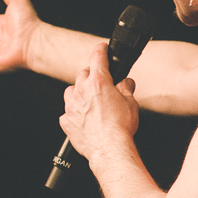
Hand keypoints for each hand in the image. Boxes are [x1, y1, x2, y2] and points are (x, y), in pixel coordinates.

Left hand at [59, 42, 139, 160]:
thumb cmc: (120, 127)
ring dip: (79, 92)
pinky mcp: (66, 121)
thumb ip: (126, 88)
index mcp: (98, 82)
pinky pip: (67, 111)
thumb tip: (126, 83)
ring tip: (91, 101)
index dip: (101, 50)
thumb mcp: (131, 102)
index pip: (98, 57)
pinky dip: (74, 112)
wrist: (109, 148)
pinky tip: (84, 118)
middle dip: (91, 75)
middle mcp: (81, 91)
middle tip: (102, 85)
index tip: (102, 48)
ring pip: (71, 91)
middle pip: (82, 73)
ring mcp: (71, 106)